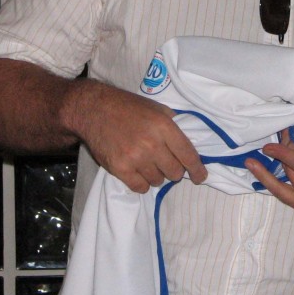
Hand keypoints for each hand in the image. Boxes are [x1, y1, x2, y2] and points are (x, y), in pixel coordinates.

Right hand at [72, 81, 206, 191]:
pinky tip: (137, 172)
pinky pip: (140, 187)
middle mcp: (152, 144)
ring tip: (146, 163)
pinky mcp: (120, 168)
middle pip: (175, 172)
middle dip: (173, 170)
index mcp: (164, 126)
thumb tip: (188, 145)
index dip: (197, 169)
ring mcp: (135, 158)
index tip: (200, 176)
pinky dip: (141, 183)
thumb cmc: (127, 107)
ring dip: (156, 175)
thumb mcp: (156, 108)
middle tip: (164, 162)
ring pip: (158, 181)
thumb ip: (173, 125)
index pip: (188, 155)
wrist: (93, 110)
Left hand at [245, 136, 293, 239]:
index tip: (270, 143)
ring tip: (262, 148)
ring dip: (275, 161)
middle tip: (283, 131)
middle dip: (285, 147)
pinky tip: (255, 169)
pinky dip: (267, 180)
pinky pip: (280, 193)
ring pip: (285, 177)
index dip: (284, 152)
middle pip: (291, 166)